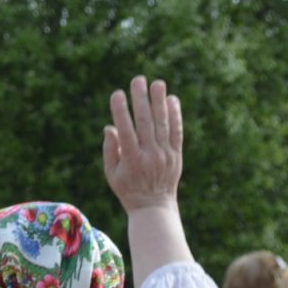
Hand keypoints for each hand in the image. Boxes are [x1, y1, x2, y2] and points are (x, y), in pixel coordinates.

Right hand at [102, 76, 182, 210]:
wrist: (153, 207)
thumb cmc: (127, 189)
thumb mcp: (112, 174)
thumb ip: (110, 150)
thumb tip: (110, 127)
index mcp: (131, 160)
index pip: (126, 131)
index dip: (121, 112)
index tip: (117, 94)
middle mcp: (150, 155)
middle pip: (146, 123)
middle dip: (141, 100)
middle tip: (138, 80)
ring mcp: (165, 154)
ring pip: (162, 124)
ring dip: (159, 102)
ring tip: (157, 83)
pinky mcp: (176, 154)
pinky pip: (176, 131)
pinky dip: (175, 115)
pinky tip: (171, 99)